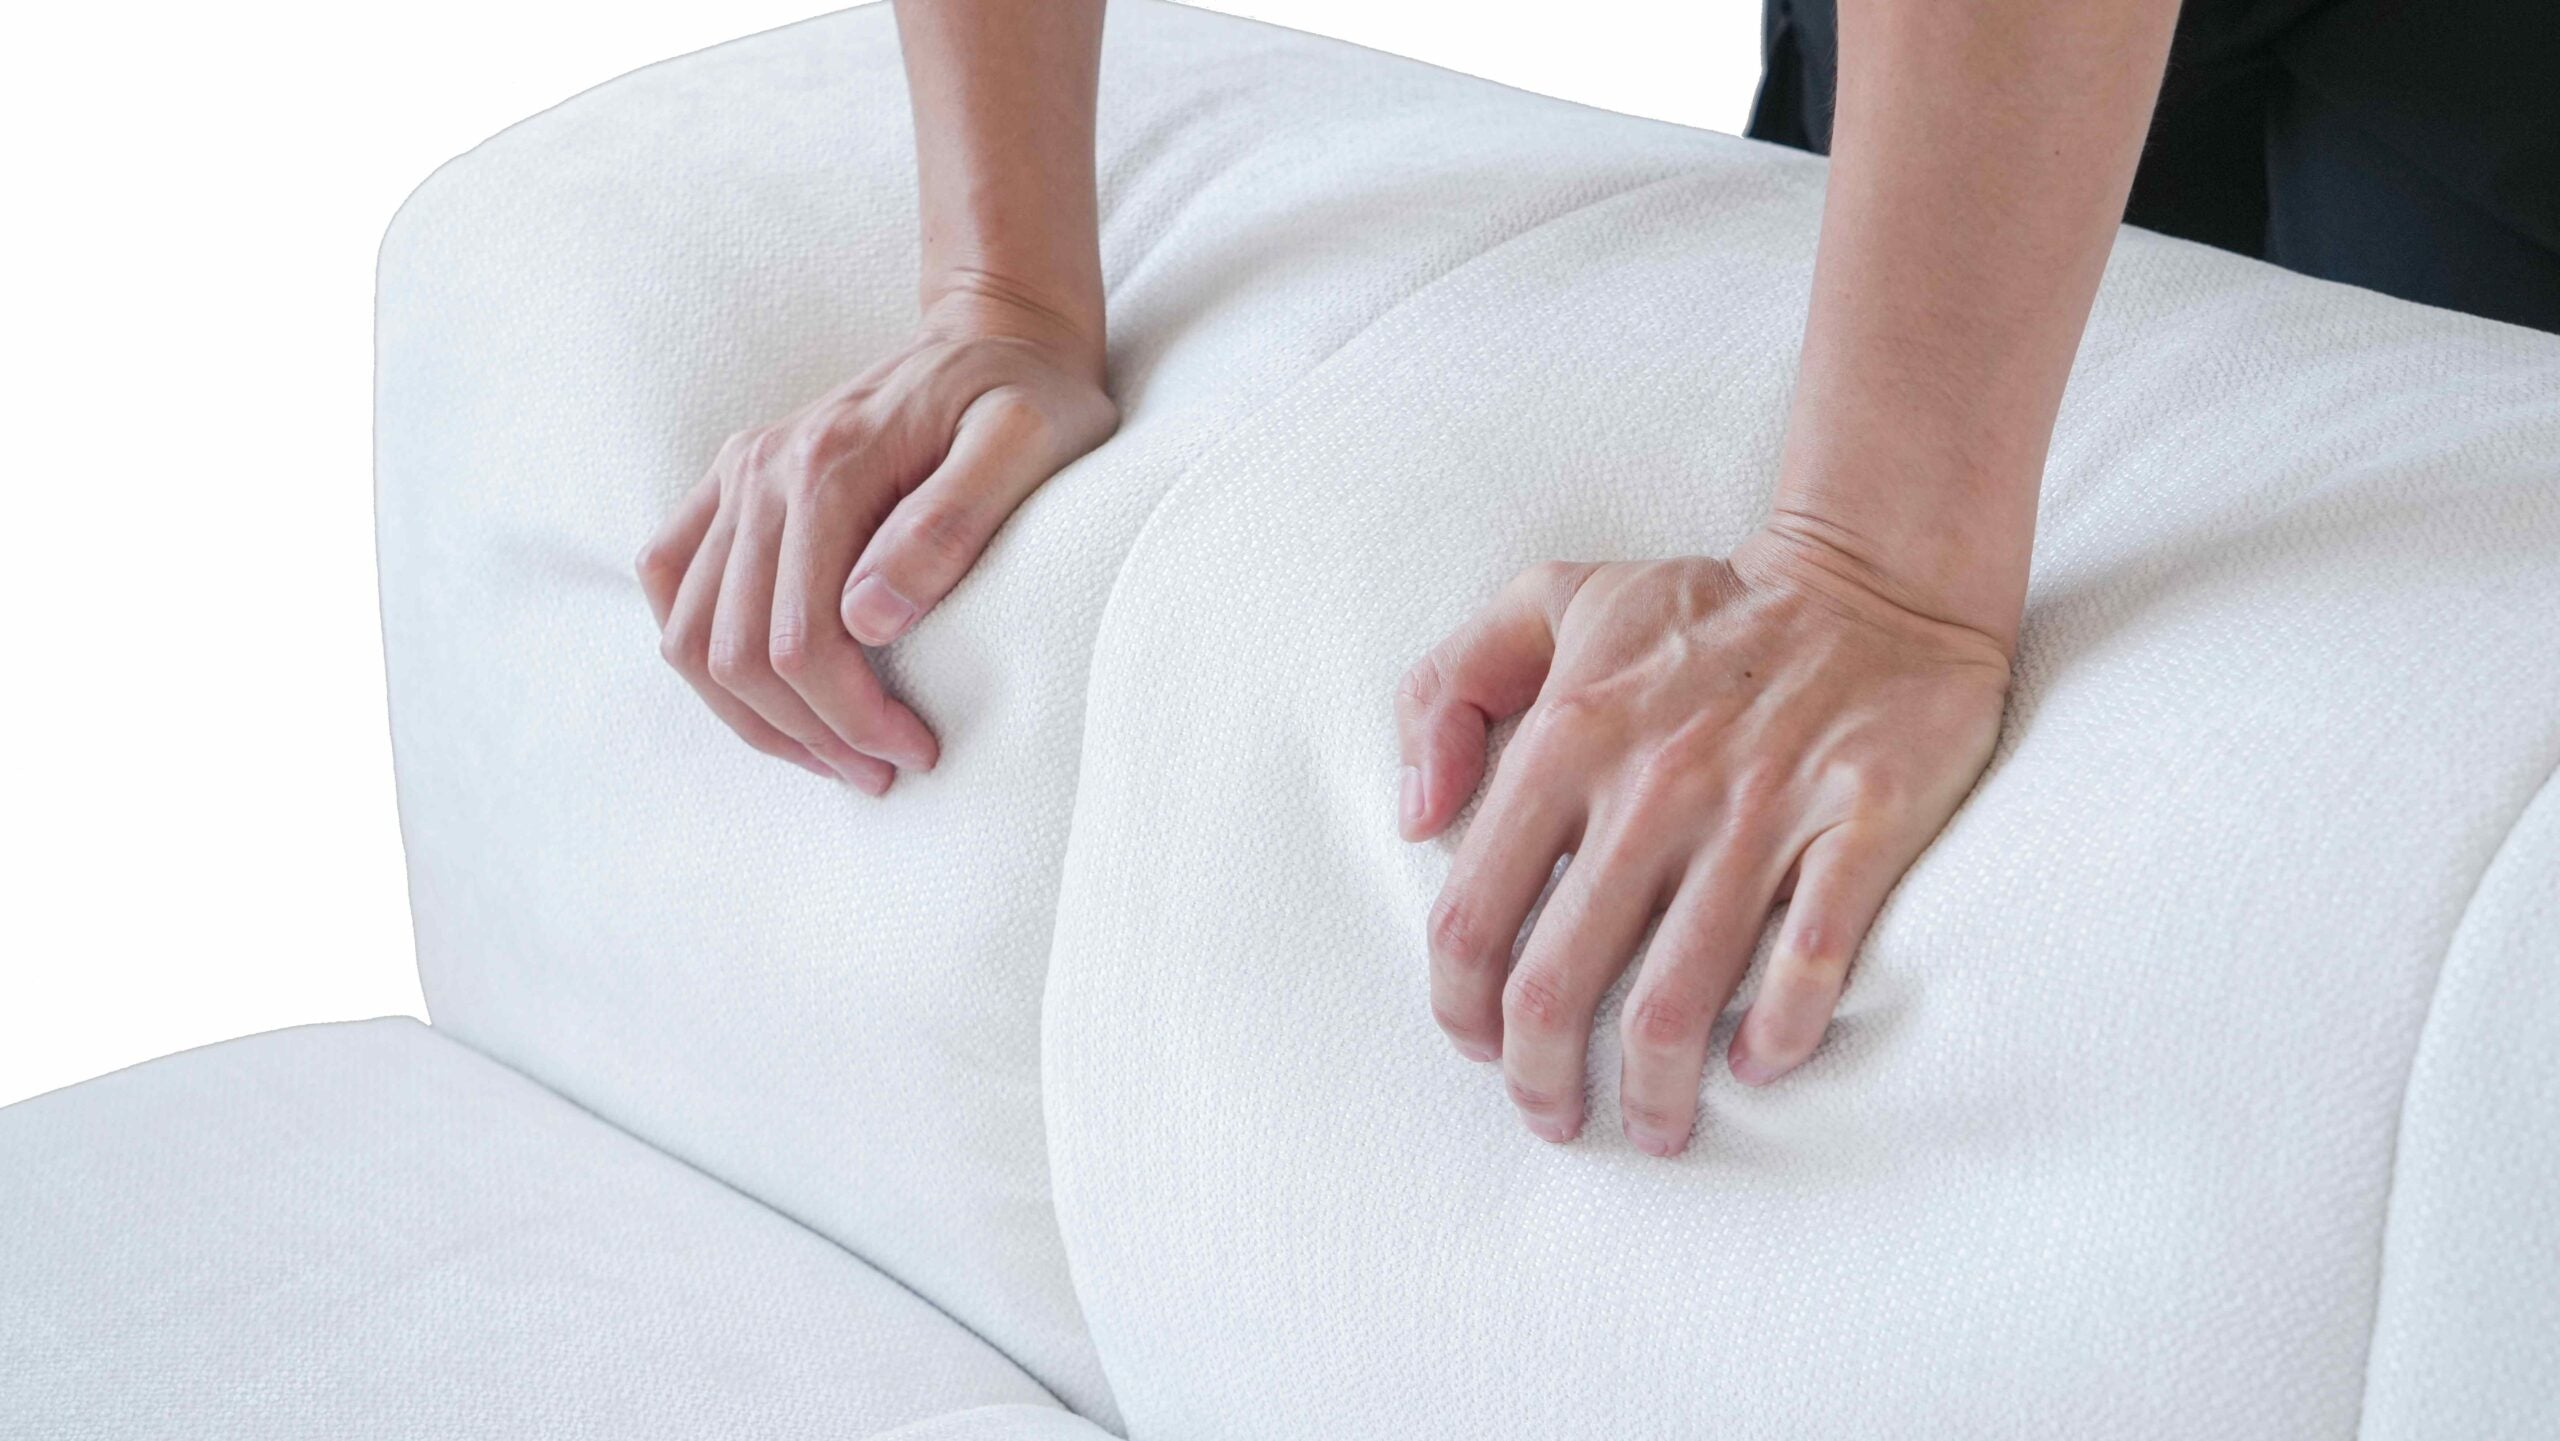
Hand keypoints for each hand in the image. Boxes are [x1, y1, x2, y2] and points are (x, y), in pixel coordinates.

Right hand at [639, 292, 1115, 791]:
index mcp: (827, 467)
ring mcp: (737, 475)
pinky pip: (671, 581)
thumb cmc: (1029, 396)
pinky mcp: (732, 482)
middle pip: (735, 651)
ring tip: (832, 755)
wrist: (997, 331)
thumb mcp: (1025, 444)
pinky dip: (702, 653)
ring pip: (689, 634)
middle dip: (807, 734)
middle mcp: (762, 470)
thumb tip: (869, 620)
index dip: (852, 718)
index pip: (801, 641)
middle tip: (882, 773)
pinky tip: (767, 694)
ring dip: (752, 715)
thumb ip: (951, 524)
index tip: (916, 753)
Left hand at [1394, 530, 2010, 1154]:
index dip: (1459, 1007)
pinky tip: (1756, 1066)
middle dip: (1541, 1081)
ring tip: (1654, 1127)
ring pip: (1678, 1002)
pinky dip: (1776, 1036)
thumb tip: (1415, 815)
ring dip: (1654, 1093)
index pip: (1472, 916)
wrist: (1876, 575)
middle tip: (1554, 1118)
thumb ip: (1448, 690)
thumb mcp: (1550, 602)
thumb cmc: (1699, 610)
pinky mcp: (1864, 825)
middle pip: (1558, 986)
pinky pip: (1808, 963)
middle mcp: (1653, 785)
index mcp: (1568, 736)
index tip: (1477, 1045)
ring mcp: (1763, 810)